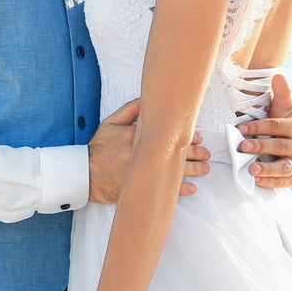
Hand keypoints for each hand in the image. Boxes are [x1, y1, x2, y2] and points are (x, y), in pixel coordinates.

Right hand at [88, 99, 207, 203]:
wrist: (85, 174)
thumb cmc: (98, 148)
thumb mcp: (110, 123)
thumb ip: (129, 110)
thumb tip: (148, 100)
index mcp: (137, 136)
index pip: (169, 134)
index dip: (187, 135)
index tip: (197, 136)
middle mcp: (142, 154)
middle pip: (176, 153)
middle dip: (196, 153)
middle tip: (206, 153)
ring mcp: (143, 173)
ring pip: (175, 172)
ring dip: (194, 171)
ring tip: (205, 169)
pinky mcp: (140, 188)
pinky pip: (165, 190)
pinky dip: (180, 190)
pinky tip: (192, 188)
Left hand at [236, 74, 291, 188]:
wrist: (289, 147)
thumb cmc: (280, 123)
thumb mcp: (282, 108)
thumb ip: (281, 93)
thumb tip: (279, 74)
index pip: (276, 126)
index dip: (258, 126)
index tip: (240, 128)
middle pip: (279, 146)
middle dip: (260, 146)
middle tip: (241, 147)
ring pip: (283, 167)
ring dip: (267, 169)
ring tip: (251, 170)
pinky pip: (284, 182)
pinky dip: (271, 182)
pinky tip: (257, 181)